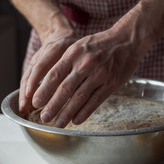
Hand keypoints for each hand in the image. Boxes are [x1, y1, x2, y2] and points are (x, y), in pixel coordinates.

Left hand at [22, 28, 142, 127]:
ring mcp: (100, 74)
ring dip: (67, 112)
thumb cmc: (100, 44)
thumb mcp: (80, 46)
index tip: (35, 102)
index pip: (54, 75)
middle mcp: (85, 64)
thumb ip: (66, 62)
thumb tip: (50, 80)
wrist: (127, 39)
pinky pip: (95, 100)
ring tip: (58, 123)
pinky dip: (85, 112)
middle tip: (44, 117)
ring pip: (80, 97)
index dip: (44, 90)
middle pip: (65, 88)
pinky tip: (76, 120)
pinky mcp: (111, 83)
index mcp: (74, 53)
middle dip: (53, 105)